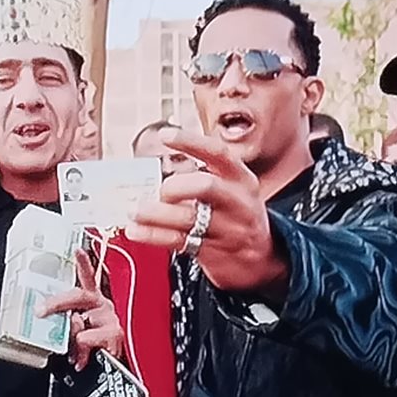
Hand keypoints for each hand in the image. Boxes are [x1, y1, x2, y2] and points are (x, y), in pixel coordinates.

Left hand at [38, 247, 123, 370]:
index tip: (77, 249)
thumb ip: (70, 327)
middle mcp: (104, 307)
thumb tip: (67, 324)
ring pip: (79, 322)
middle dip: (56, 302)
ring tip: (75, 353)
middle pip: (78, 295)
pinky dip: (81, 350)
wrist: (117, 375)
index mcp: (95, 304)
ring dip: (71, 339)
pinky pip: (86, 338)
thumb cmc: (96, 353)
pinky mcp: (115, 334)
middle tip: (40, 311)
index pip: (88, 279)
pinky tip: (83, 359)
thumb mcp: (77, 337)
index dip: (83, 263)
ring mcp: (111, 319)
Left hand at [124, 130, 285, 296]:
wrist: (262, 261)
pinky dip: (153, 234)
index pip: (218, 154)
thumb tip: (154, 175)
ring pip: (188, 218)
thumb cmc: (237, 218)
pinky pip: (178, 241)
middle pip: (206, 186)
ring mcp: (228, 230)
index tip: (165, 135)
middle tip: (159, 191)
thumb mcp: (233, 192)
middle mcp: (238, 203)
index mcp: (241, 180)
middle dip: (175, 186)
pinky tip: (136, 230)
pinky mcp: (214, 252)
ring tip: (133, 211)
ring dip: (155, 213)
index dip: (191, 142)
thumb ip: (203, 179)